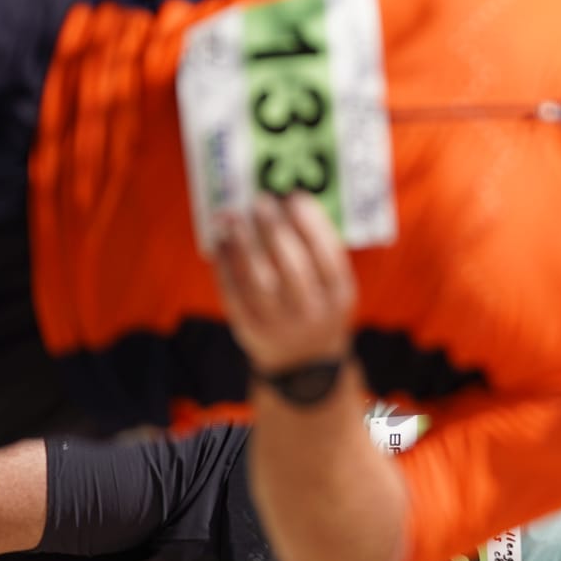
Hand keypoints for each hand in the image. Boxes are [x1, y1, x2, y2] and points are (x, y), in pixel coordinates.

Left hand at [212, 193, 356, 375]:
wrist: (303, 364)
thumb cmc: (318, 308)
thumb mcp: (334, 287)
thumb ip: (318, 251)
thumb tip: (286, 202)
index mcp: (339, 296)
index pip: (328, 256)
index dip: (311, 224)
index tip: (294, 196)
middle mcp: (312, 312)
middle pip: (293, 267)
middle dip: (275, 230)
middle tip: (261, 201)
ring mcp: (280, 324)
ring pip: (259, 281)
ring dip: (245, 245)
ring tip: (235, 219)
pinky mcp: (250, 331)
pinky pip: (234, 295)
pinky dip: (224, 267)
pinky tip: (221, 244)